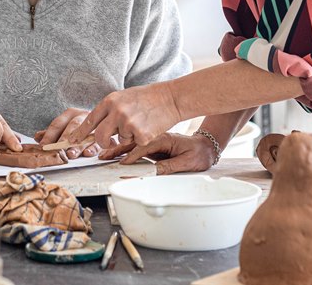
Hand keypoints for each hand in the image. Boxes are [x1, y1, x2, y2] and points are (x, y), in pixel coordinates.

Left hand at [34, 108, 100, 158]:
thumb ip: (51, 132)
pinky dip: (93, 148)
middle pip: (73, 127)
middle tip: (59, 148)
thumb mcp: (64, 125)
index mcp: (70, 113)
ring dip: (78, 145)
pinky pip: (98, 141)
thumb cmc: (77, 125)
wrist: (103, 117)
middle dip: (65, 138)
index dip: (49, 135)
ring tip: (71, 154)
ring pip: (85, 134)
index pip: (57, 123)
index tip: (43, 146)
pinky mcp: (103, 135)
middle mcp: (82, 117)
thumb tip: (37, 137)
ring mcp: (94, 125)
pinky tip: (88, 153)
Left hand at [72, 82, 181, 149]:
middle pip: (99, 137)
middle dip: (103, 142)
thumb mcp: (124, 98)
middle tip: (111, 142)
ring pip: (120, 140)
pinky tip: (148, 126)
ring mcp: (128, 123)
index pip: (89, 120)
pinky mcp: (140, 134)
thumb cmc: (147, 98)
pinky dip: (141, 138)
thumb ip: (110, 111)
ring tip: (140, 123)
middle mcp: (117, 111)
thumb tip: (96, 127)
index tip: (71, 141)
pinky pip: (135, 143)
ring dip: (129, 136)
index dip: (79, 133)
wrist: (170, 98)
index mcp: (110, 101)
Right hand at [102, 133, 216, 174]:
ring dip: (118, 149)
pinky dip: (126, 151)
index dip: (131, 156)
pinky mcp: (155, 146)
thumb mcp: (187, 161)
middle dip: (118, 150)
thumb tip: (154, 172)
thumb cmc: (199, 153)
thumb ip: (169, 166)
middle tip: (103, 156)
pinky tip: (117, 154)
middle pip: (134, 144)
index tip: (121, 164)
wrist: (208, 146)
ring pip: (133, 145)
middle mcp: (157, 139)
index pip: (143, 148)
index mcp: (164, 140)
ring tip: (104, 154)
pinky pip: (138, 148)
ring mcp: (155, 141)